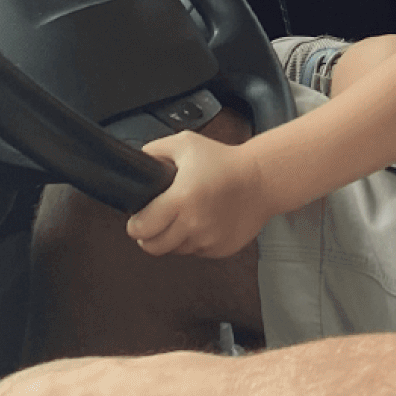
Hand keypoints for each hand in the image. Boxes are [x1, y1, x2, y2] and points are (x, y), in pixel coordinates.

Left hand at [127, 128, 270, 257]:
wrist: (261, 179)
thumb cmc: (225, 160)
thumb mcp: (185, 143)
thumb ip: (155, 151)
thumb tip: (138, 162)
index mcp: (180, 199)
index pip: (141, 228)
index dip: (135, 224)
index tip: (137, 219)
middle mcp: (193, 224)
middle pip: (153, 247)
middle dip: (148, 236)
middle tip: (154, 223)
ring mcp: (208, 239)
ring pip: (175, 250)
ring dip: (173, 238)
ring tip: (183, 218)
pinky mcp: (220, 249)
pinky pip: (196, 251)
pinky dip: (194, 241)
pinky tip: (202, 222)